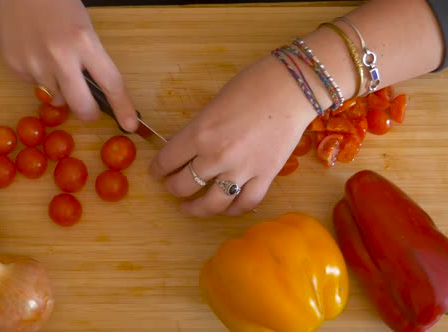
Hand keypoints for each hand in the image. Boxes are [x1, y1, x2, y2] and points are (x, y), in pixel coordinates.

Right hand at [0, 0, 137, 130]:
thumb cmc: (55, 2)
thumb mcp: (84, 27)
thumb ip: (90, 58)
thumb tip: (96, 91)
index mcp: (84, 41)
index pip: (111, 83)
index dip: (123, 107)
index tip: (130, 124)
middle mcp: (59, 57)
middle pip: (82, 106)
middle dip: (89, 113)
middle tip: (90, 108)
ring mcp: (34, 64)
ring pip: (56, 99)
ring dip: (61, 91)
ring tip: (54, 62)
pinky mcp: (14, 67)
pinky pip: (34, 86)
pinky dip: (39, 78)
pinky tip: (36, 54)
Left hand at [150, 55, 317, 216]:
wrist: (292, 88)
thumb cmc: (251, 85)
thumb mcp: (213, 105)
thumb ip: (199, 130)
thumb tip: (188, 147)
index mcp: (199, 133)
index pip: (167, 160)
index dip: (157, 169)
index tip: (156, 171)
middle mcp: (216, 157)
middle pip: (183, 185)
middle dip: (173, 187)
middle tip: (172, 185)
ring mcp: (242, 171)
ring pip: (212, 203)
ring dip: (195, 209)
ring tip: (188, 208)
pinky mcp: (265, 177)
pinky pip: (244, 204)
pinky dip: (232, 210)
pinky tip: (225, 208)